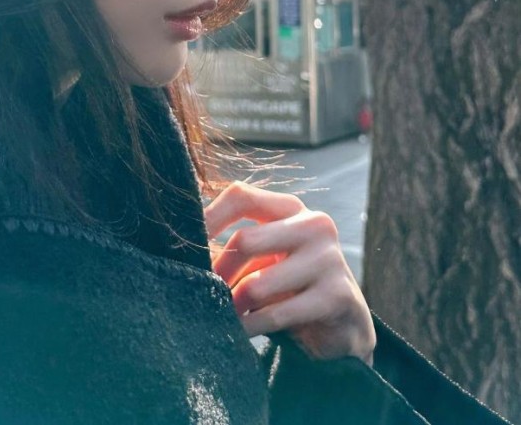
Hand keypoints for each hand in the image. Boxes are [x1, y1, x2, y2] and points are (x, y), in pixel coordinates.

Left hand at [204, 181, 374, 364]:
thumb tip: (185, 245)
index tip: (186, 242)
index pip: (241, 195)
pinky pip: (277, 315)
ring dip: (235, 307)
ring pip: (257, 285)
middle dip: (219, 274)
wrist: (343, 325)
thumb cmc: (291, 285)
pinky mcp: (337, 296)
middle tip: (207, 292)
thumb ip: (237, 247)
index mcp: (291, 208)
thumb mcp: (265, 258)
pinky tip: (243, 332)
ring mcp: (329, 259)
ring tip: (226, 315)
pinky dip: (253, 327)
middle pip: (245, 241)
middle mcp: (314, 225)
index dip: (209, 217)